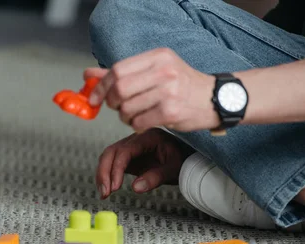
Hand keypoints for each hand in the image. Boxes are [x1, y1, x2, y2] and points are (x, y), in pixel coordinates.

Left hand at [85, 48, 219, 132]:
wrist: (215, 99)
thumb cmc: (182, 85)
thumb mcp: (154, 71)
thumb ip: (121, 73)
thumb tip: (88, 75)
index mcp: (157, 57)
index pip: (117, 70)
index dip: (101, 86)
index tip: (94, 98)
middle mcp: (163, 71)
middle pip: (119, 89)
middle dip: (112, 102)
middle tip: (117, 107)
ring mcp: (168, 91)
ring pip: (127, 108)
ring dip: (125, 117)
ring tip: (134, 115)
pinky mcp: (171, 111)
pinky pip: (139, 122)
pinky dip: (136, 125)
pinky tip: (144, 122)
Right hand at [96, 128, 192, 198]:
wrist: (187, 158)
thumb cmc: (183, 160)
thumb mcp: (173, 169)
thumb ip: (156, 177)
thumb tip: (135, 187)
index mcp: (148, 137)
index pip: (125, 151)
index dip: (116, 169)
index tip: (115, 186)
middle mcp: (136, 139)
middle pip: (111, 152)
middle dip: (104, 172)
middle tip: (105, 192)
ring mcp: (130, 146)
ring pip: (108, 157)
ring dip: (103, 175)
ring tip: (104, 193)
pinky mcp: (128, 156)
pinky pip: (112, 163)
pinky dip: (107, 175)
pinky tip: (107, 188)